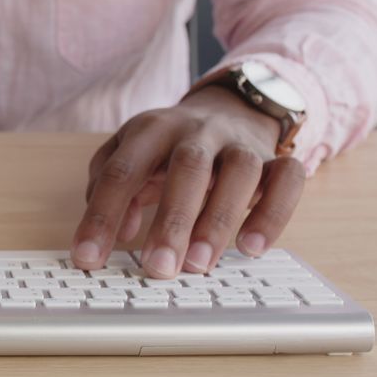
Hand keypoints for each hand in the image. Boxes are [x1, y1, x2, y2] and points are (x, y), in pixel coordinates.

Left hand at [71, 85, 305, 277]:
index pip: (121, 172)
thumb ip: (108, 187)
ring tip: (199, 264)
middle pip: (186, 168)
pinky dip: (274, 213)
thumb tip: (119, 232)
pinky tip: (252, 248)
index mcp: (150, 129)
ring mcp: (239, 143)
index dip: (102, 216)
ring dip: (219, 221)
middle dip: (172, 221)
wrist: (227, 109)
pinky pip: (287, 179)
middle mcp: (196, 131)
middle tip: (158, 267)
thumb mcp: (129, 155)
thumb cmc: (166, 148)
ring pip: (238, 173)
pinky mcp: (276, 158)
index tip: (88, 258)